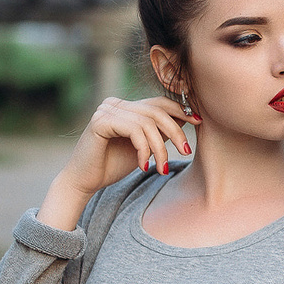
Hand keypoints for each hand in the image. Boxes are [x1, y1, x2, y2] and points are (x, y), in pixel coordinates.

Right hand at [40, 96, 195, 228]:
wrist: (85, 182)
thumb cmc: (113, 165)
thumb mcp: (144, 146)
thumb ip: (159, 131)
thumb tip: (187, 117)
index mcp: (125, 105)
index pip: (158, 102)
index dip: (181, 111)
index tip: (199, 123)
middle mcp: (114, 103)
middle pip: (156, 110)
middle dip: (176, 131)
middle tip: (186, 152)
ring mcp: (106, 109)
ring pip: (148, 123)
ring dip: (160, 148)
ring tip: (160, 168)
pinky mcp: (100, 121)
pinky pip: (134, 130)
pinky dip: (144, 149)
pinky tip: (144, 166)